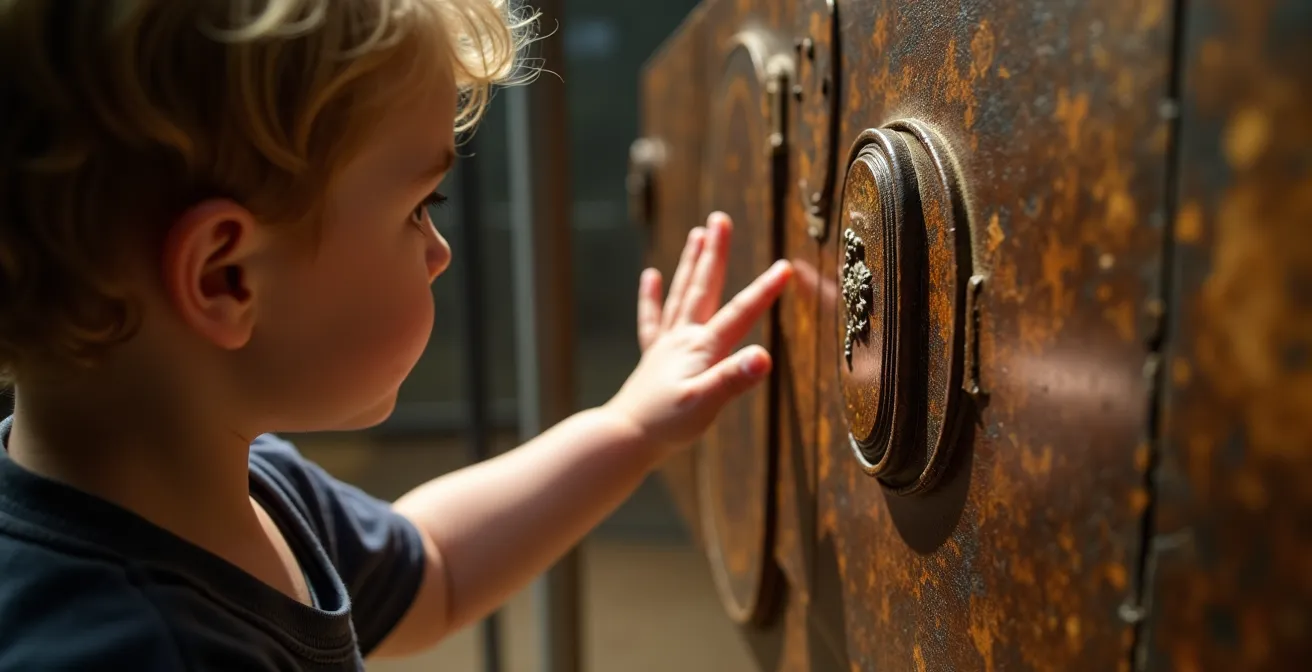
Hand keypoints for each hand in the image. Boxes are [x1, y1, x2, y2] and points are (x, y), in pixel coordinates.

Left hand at [603, 212, 792, 454]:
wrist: (624, 437)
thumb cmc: (666, 424)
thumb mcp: (706, 404)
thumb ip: (734, 379)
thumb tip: (764, 357)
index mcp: (701, 348)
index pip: (739, 314)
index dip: (764, 291)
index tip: (786, 266)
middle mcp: (683, 338)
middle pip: (703, 287)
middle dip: (715, 253)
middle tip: (721, 219)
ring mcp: (666, 345)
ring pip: (680, 294)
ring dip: (690, 263)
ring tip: (697, 234)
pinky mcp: (653, 357)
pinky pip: (652, 319)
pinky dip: (651, 296)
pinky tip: (649, 277)